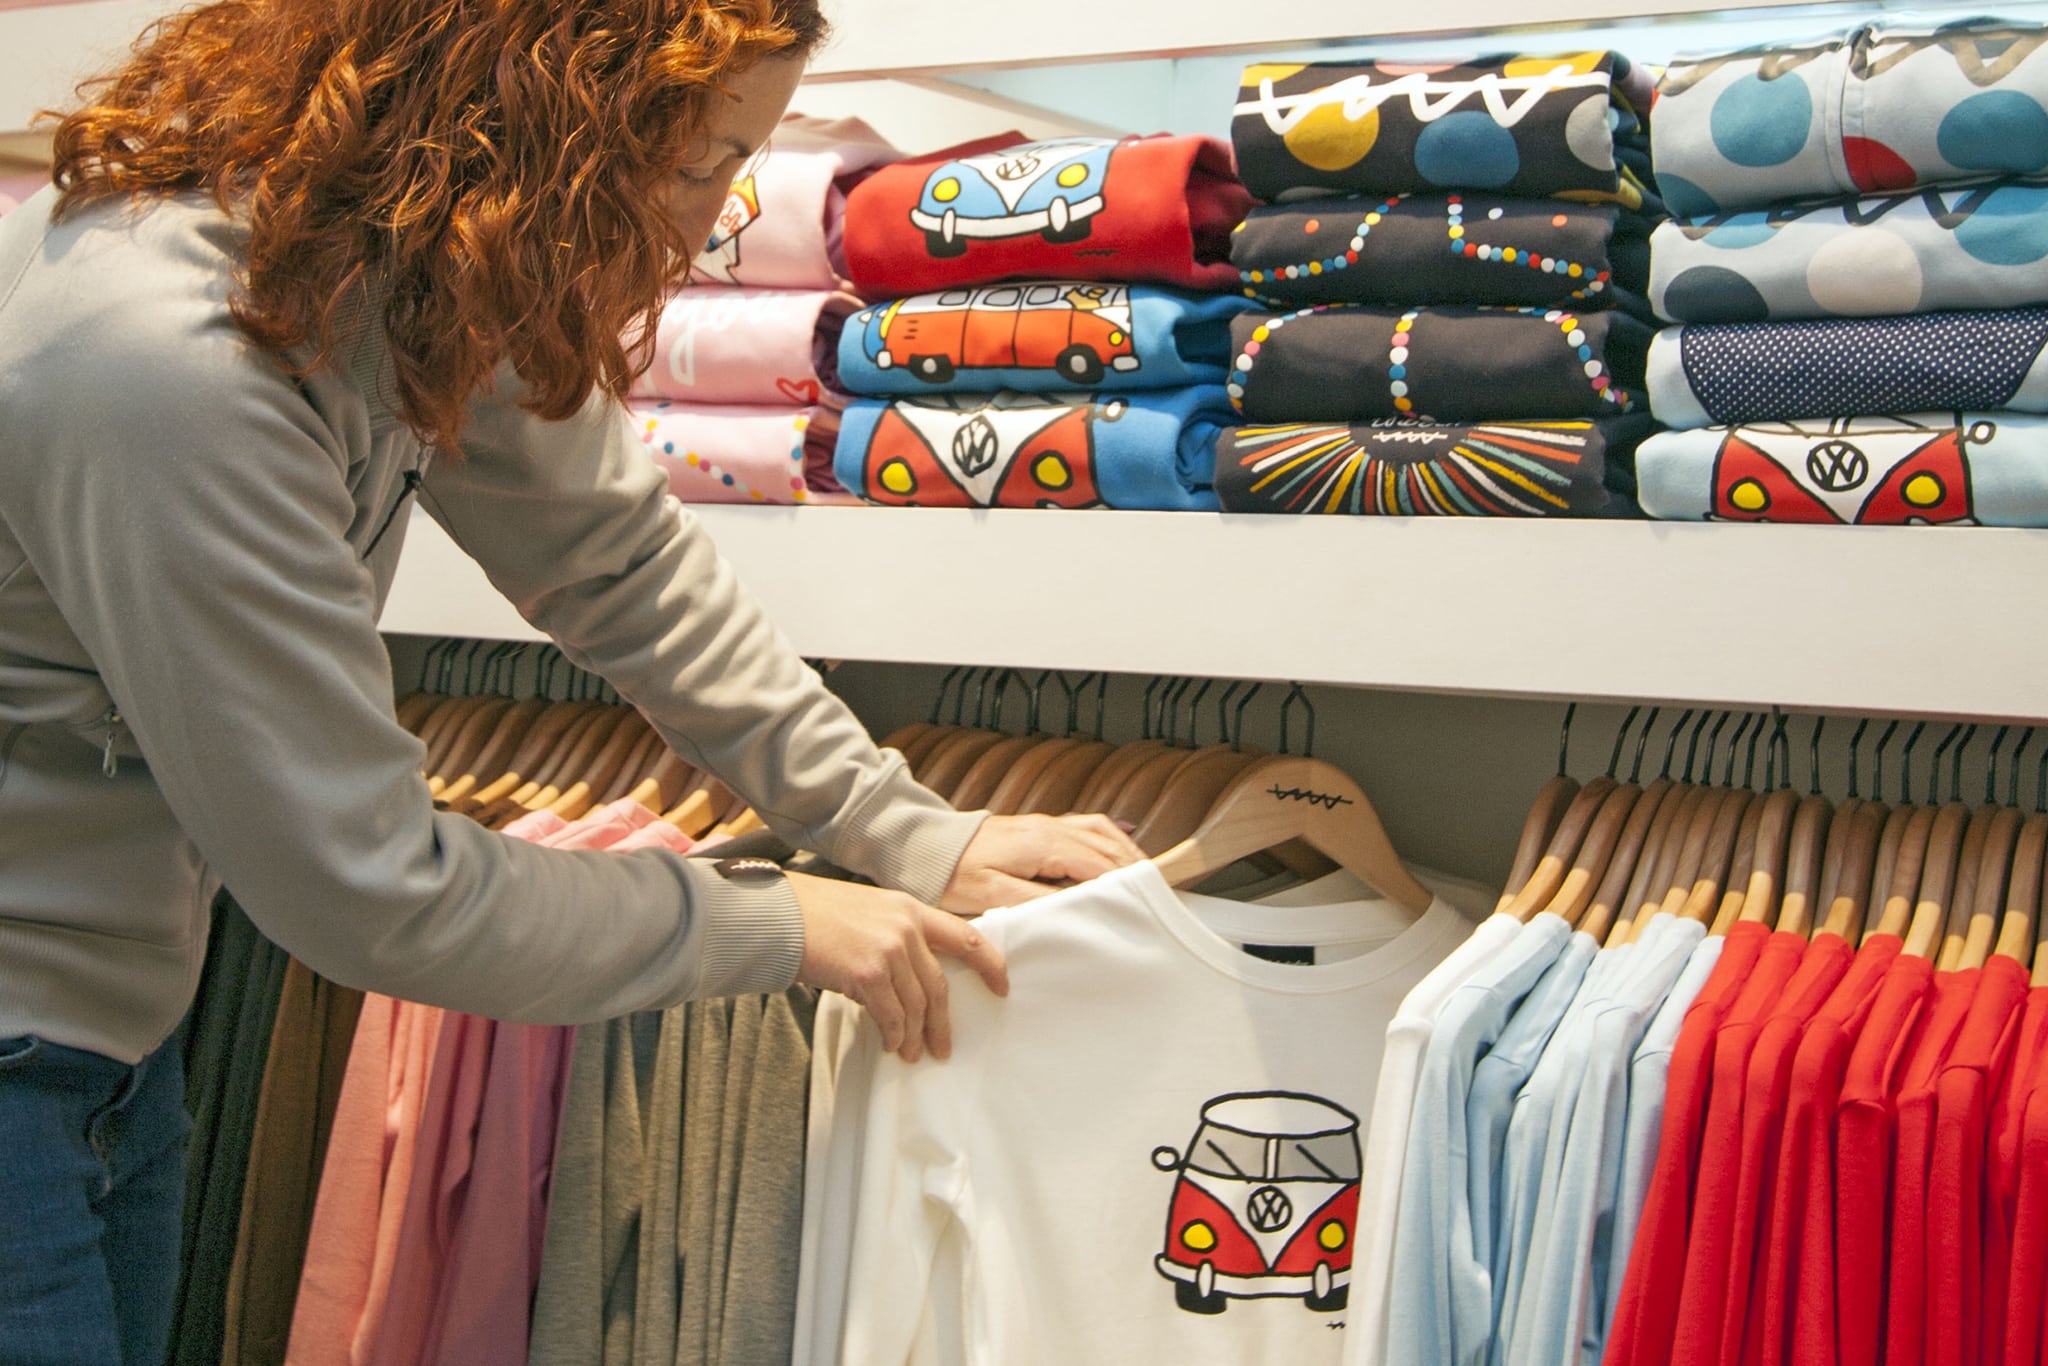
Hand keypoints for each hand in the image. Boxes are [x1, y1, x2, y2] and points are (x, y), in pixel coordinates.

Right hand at [790, 871, 1006, 1063]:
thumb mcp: (868, 912)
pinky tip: (890, 1045)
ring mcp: (889, 950)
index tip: (1003, 985)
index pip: (965, 936)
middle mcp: (906, 928)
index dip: (990, 963)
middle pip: (939, 984)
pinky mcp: (868, 973)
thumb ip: (895, 936)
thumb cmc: (814, 915)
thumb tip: (907, 981)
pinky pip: (891, 1015)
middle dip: (943, 1021)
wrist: (777, 914)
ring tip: (910, 1053)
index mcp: (910, 909)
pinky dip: (893, 1035)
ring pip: (916, 1004)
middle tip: (944, 1047)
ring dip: (915, 1035)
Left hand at [939, 812, 1146, 915]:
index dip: (1124, 883)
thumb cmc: (953, 873)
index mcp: (1042, 844)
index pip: (1097, 863)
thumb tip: (1074, 907)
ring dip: (1125, 851)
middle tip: (1157, 893)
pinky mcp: (1038, 827)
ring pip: (1099, 832)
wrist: (926, 846)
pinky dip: (1109, 836)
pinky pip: (1085, 826)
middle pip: (1106, 846)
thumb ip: (1034, 901)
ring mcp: (1045, 824)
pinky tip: (1120, 845)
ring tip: (1145, 875)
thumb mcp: (990, 895)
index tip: (1145, 902)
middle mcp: (1049, 828)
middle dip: (1134, 868)